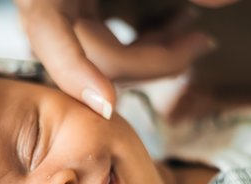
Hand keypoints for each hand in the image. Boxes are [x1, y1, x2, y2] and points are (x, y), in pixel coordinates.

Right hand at [14, 0, 230, 118]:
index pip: (47, 32)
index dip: (73, 71)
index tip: (106, 105)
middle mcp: (52, 1)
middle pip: (92, 53)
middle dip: (151, 61)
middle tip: (203, 43)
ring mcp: (68, 8)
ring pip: (106, 57)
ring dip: (155, 56)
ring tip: (197, 36)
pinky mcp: (86, 9)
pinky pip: (113, 42)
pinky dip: (148, 41)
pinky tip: (177, 26)